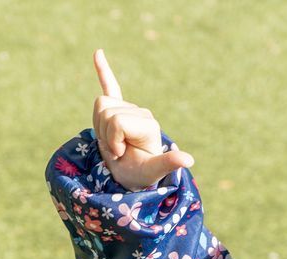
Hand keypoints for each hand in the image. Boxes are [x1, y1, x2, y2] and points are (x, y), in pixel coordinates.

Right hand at [92, 48, 194, 191]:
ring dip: (99, 129)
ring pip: (100, 106)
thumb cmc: (140, 175)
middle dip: (105, 136)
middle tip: (117, 151)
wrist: (130, 178)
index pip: (117, 120)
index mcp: (148, 123)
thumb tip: (188, 159)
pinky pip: (110, 86)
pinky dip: (103, 70)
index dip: (112, 140)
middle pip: (107, 112)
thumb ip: (168, 163)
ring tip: (111, 143)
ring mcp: (129, 110)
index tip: (120, 155)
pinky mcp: (119, 109)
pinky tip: (98, 53)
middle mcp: (140, 113)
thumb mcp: (151, 171)